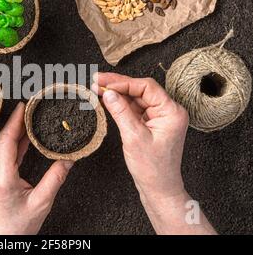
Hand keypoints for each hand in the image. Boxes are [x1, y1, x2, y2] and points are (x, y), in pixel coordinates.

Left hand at [0, 102, 73, 234]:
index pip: (7, 141)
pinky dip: (17, 142)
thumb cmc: (18, 225)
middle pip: (4, 139)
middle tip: (29, 106)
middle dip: (16, 121)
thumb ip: (55, 178)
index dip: (15, 121)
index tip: (23, 106)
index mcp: (2, 176)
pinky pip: (6, 154)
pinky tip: (26, 136)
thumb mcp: (42, 202)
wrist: (3, 239)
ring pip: (4, 145)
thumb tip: (68, 159)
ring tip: (29, 116)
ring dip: (16, 130)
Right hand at [93, 73, 215, 233]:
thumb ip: (120, 112)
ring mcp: (159, 117)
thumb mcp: (134, 137)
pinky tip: (107, 100)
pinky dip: (121, 104)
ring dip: (117, 94)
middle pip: (140, 90)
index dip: (123, 83)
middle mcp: (168, 111)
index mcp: (172, 112)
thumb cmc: (152, 168)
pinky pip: (135, 109)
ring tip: (97, 88)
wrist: (159, 189)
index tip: (104, 83)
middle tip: (97, 79)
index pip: (146, 87)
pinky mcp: (151, 124)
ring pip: (136, 98)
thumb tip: (108, 92)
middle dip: (118, 85)